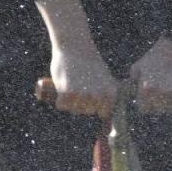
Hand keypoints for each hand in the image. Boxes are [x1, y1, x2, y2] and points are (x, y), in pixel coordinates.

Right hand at [35, 0, 118, 115]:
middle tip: (78, 83)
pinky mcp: (68, 93)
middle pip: (86, 111)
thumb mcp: (104, 79)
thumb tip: (112, 124)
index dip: (93, 104)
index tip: (89, 91)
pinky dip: (59, 98)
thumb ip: (105, 97)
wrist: (75, 46)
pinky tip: (62, 86)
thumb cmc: (89, 63)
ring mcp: (84, 96)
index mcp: (110, 94)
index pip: (102, 112)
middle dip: (80, 101)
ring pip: (74, 109)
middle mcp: (99, 97)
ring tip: (71, 82)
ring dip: (69, 100)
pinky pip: (62, 105)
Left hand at [129, 37, 171, 114]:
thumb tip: (132, 90)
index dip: (147, 103)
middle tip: (164, 87)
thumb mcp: (140, 64)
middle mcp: (161, 93)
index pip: (144, 109)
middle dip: (160, 101)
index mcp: (146, 88)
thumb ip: (134, 80)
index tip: (150, 96)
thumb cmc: (157, 53)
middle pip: (159, 109)